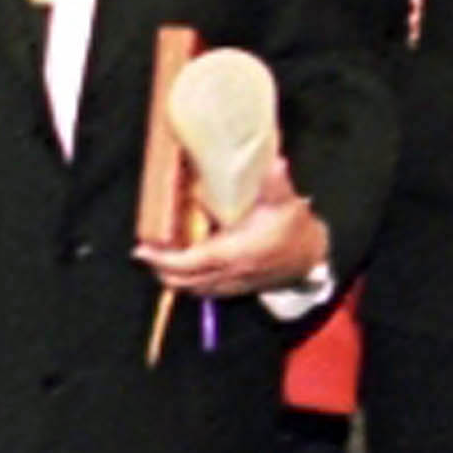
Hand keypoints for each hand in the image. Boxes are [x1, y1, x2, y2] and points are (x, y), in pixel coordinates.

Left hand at [140, 174, 334, 301]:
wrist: (311, 258)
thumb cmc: (295, 230)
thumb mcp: (286, 203)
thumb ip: (276, 183)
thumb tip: (276, 162)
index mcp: (235, 252)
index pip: (189, 262)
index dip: (163, 259)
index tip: (142, 249)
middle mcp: (229, 272)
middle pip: (182, 280)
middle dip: (159, 269)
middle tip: (143, 251)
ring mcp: (231, 284)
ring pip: (191, 288)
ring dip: (170, 277)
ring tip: (155, 258)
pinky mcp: (235, 288)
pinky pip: (203, 290)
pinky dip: (186, 282)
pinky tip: (179, 268)